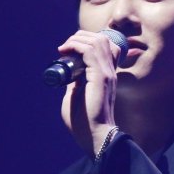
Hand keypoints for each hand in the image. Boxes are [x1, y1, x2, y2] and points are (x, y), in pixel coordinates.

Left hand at [58, 30, 121, 155]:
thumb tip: (68, 72)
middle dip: (81, 36)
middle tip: (64, 48)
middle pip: (101, 39)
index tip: (67, 50)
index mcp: (105, 75)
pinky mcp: (101, 77)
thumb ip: (75, 82)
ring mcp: (107, 73)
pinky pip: (90, 51)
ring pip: (97, 41)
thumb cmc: (84, 122)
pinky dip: (76, 46)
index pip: (104, 46)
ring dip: (78, 39)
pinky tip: (65, 52)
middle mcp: (109, 71)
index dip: (85, 41)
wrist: (94, 136)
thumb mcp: (76, 95)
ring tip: (64, 48)